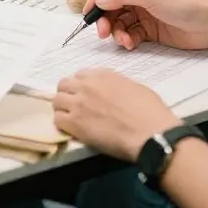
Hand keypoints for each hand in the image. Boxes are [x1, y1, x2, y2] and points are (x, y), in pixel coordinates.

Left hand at [53, 69, 179, 159]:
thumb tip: (111, 93)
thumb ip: (117, 85)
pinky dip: (62, 124)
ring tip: (71, 118)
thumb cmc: (150, 111)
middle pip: (64, 84)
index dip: (82, 85)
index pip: (81, 75)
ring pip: (56, 100)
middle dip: (68, 94)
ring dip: (62, 108)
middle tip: (75, 106)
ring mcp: (79, 103)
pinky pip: (57, 119)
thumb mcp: (135, 87)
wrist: (149, 132)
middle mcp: (87, 85)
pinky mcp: (74, 123)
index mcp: (103, 75)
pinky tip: (72, 130)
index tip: (86, 95)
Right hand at [85, 0, 207, 50]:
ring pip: (120, 21)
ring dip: (117, 32)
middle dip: (105, 18)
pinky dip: (127, 39)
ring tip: (123, 41)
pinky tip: (131, 44)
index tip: (89, 10)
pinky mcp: (150, 30)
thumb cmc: (186, 2)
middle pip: (112, 5)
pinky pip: (130, 34)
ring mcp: (145, 13)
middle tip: (102, 32)